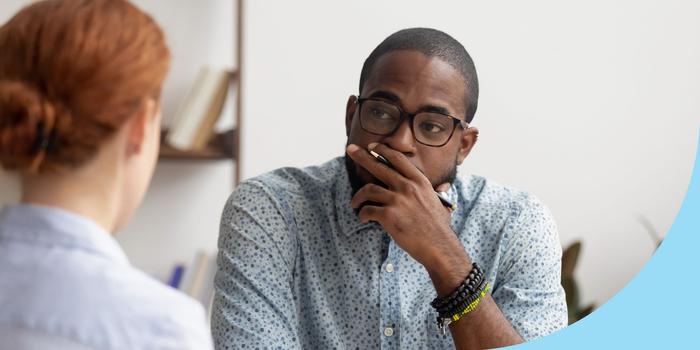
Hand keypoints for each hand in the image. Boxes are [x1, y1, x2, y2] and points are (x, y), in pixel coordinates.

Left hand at [346, 142, 467, 276]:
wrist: (439, 246)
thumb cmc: (439, 228)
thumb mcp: (439, 202)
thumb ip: (434, 193)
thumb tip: (441, 188)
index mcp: (419, 181)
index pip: (398, 159)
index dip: (383, 150)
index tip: (372, 146)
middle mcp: (407, 187)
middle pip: (378, 166)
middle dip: (362, 156)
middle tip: (350, 150)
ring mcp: (397, 200)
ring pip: (368, 190)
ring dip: (357, 197)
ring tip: (354, 203)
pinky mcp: (389, 216)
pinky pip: (367, 210)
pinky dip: (362, 214)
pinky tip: (362, 219)